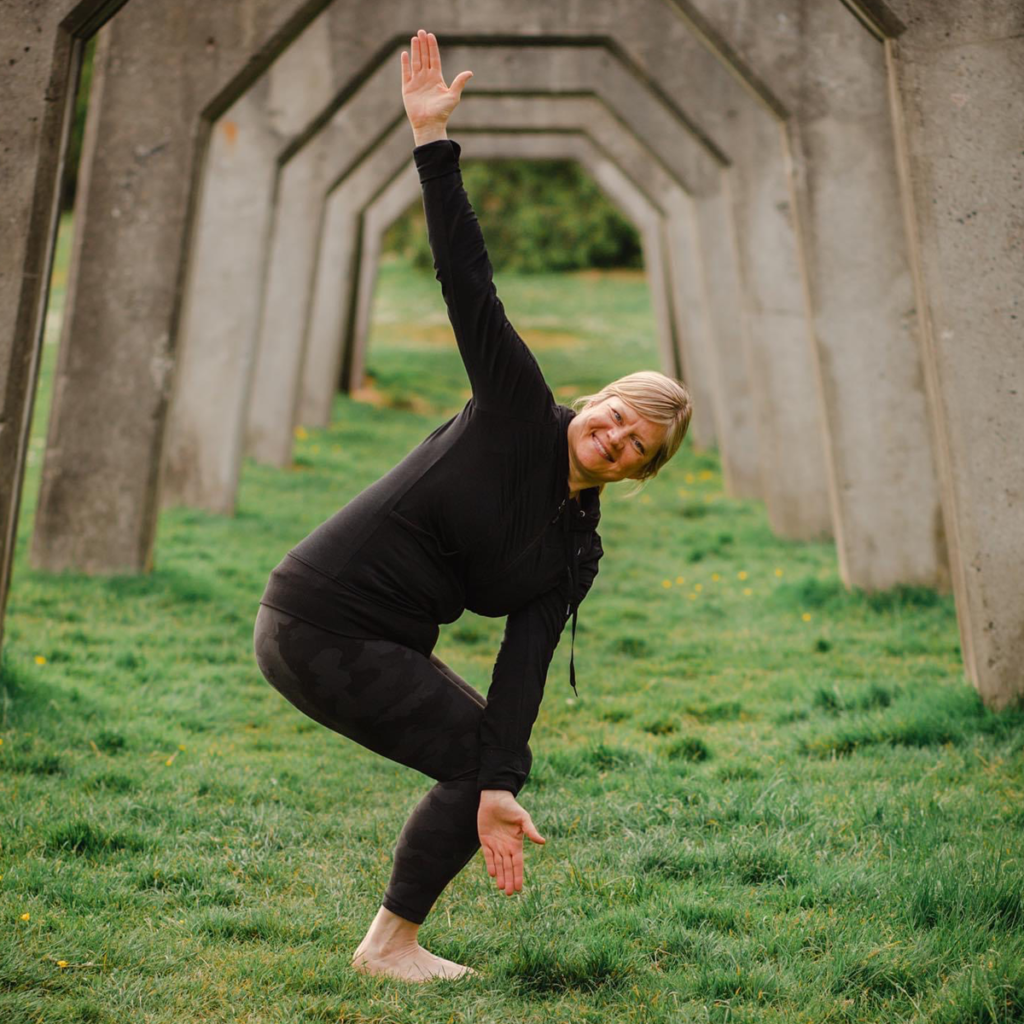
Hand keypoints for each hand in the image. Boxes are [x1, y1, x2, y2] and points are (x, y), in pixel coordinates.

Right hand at [401, 29, 472, 143]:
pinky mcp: (407, 88)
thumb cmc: (442, 113)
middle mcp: (426, 78)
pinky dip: (405, 63)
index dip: (432, 47)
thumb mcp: (453, 96)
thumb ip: (459, 83)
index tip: (431, 36)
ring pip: (415, 62)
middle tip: (421, 31)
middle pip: (424, 57)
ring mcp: (416, 82)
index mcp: (437, 78)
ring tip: (414, 38)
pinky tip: (405, 53)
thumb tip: (470, 72)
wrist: (429, 125)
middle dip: (423, 44)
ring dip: (415, 50)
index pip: (434, 59)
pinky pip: (405, 73)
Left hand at [477, 789, 545, 895]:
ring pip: (498, 864)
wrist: (495, 798)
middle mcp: (506, 847)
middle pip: (508, 867)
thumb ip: (531, 830)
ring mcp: (496, 845)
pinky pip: (488, 856)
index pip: (518, 864)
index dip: (518, 876)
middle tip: (509, 894)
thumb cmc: (511, 807)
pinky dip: (490, 865)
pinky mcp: (485, 840)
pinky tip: (492, 874)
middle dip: (509, 880)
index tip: (519, 888)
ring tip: (501, 889)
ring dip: (500, 876)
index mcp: (516, 844)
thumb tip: (543, 842)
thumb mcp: (523, 818)